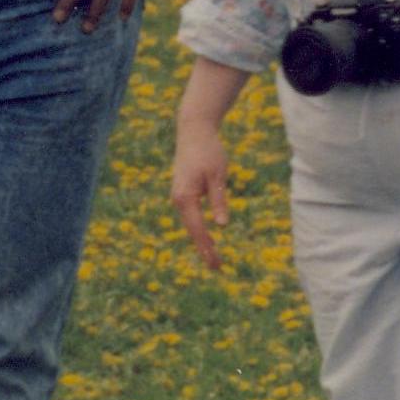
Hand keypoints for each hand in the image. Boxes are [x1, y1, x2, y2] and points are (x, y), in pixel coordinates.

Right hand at [170, 121, 232, 270]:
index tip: (216, 265)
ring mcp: (178, 196)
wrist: (193, 131)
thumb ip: (218, 200)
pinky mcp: (182, 192)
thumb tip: (221, 225)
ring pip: (190, 224)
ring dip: (201, 240)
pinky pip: (190, 216)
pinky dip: (198, 229)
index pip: (197, 230)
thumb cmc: (208, 151)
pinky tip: (207, 237)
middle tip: (217, 268)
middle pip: (192, 230)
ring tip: (213, 257)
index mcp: (185, 198)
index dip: (207, 249)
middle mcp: (178, 200)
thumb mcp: (218, 175)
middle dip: (204, 249)